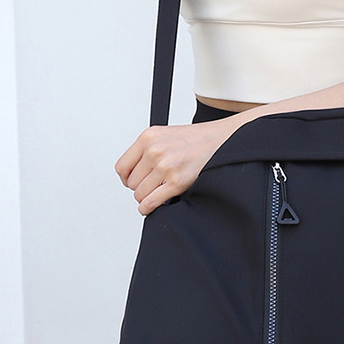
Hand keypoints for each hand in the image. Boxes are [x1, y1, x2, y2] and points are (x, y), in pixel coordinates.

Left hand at [115, 120, 232, 215]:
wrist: (222, 139)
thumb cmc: (197, 139)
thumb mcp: (165, 135)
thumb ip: (147, 150)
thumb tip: (131, 174)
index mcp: (148, 137)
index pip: (121, 167)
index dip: (126, 178)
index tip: (132, 181)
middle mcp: (154, 150)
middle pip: (131, 182)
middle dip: (140, 187)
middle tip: (152, 186)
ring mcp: (165, 166)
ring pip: (139, 194)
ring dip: (146, 197)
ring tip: (157, 192)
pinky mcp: (177, 181)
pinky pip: (151, 202)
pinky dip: (148, 208)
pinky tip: (152, 206)